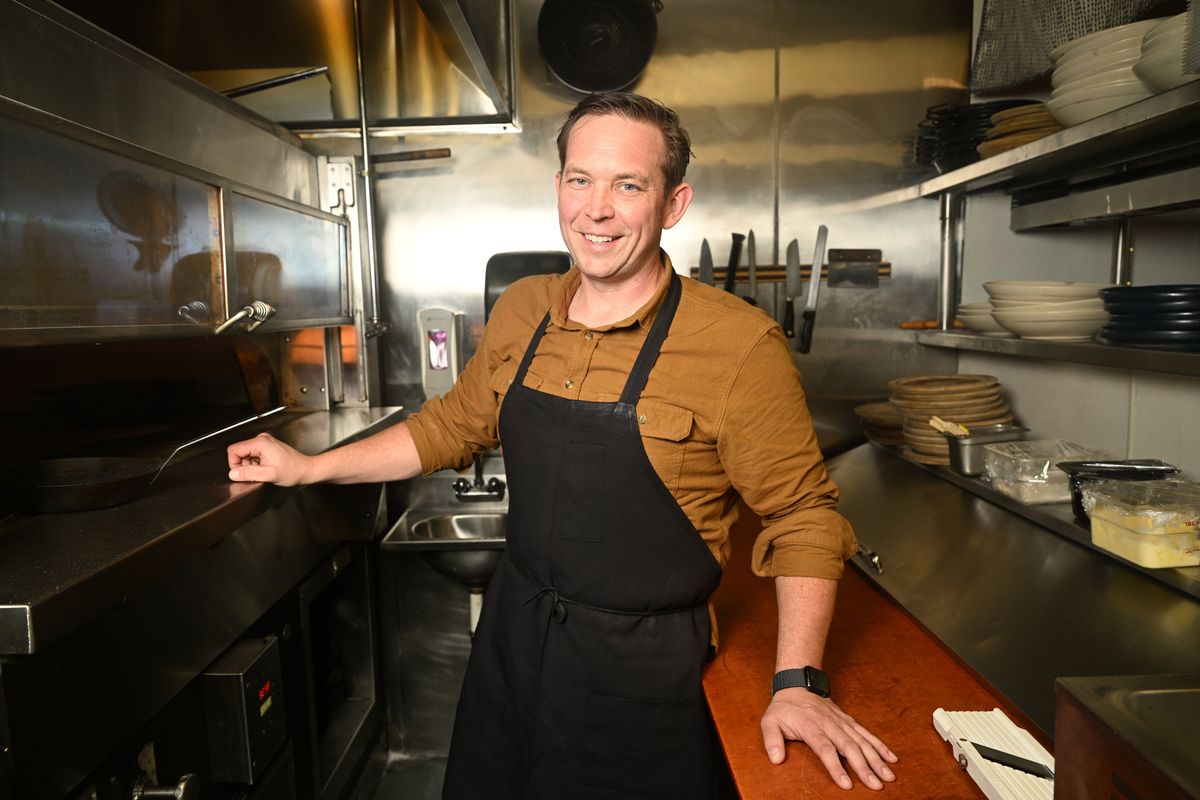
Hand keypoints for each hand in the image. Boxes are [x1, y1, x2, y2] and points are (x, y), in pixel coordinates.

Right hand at [227, 433, 311, 485]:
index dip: (234, 464)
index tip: (243, 473)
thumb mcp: (268, 475)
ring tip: (264, 470)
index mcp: (260, 443)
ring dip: (250, 465)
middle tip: (257, 473)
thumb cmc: (292, 471)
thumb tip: (233, 473)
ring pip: (246, 454)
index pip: (234, 450)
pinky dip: (256, 463)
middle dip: (244, 465)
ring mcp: (265, 442)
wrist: (306, 469)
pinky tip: (266, 467)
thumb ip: (249, 473)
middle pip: (239, 452)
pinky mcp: (267, 446)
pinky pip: (253, 455)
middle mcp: (261, 439)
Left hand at [760, 688, 896, 790]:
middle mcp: (830, 724)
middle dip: (864, 767)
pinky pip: (866, 733)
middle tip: (876, 785)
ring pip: (862, 741)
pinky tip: (892, 758)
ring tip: (889, 776)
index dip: (836, 767)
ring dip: (877, 759)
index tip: (847, 784)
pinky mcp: (849, 721)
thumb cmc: (784, 708)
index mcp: (811, 726)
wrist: (797, 684)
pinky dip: (880, 745)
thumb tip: (776, 759)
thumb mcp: (769, 721)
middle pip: (849, 747)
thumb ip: (772, 740)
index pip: (826, 749)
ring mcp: (842, 722)